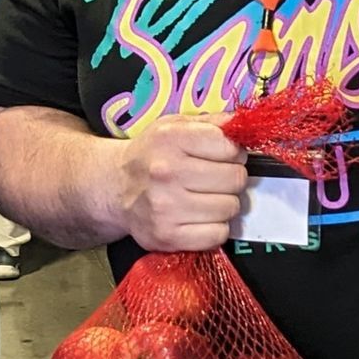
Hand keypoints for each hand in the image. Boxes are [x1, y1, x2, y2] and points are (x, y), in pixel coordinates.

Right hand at [112, 116, 248, 252]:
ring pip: (230, 208)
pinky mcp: (167, 236)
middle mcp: (166, 172)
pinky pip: (218, 235)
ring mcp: (165, 207)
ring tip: (205, 198)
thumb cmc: (151, 155)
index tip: (223, 157)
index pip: (230, 148)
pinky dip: (214, 228)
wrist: (114, 188)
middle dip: (231, 178)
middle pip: (235, 179)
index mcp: (170, 139)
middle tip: (215, 179)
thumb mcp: (174, 126)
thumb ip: (212, 122)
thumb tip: (244, 124)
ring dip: (223, 204)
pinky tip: (199, 218)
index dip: (233, 153)